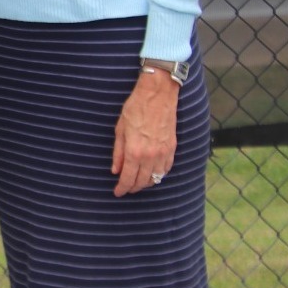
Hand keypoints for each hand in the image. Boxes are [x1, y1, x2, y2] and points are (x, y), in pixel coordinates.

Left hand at [112, 67, 178, 196]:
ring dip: (146, 183)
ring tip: (138, 182)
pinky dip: (159, 174)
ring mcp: (163, 153)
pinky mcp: (172, 148)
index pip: (128, 178)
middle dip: (133, 187)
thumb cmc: (136, 108)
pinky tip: (153, 173)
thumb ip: (118, 152)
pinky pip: (166, 169)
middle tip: (126, 188)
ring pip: (156, 178)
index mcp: (134, 151)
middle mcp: (150, 156)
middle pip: (142, 181)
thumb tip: (115, 170)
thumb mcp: (120, 129)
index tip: (118, 192)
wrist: (158, 94)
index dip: (122, 188)